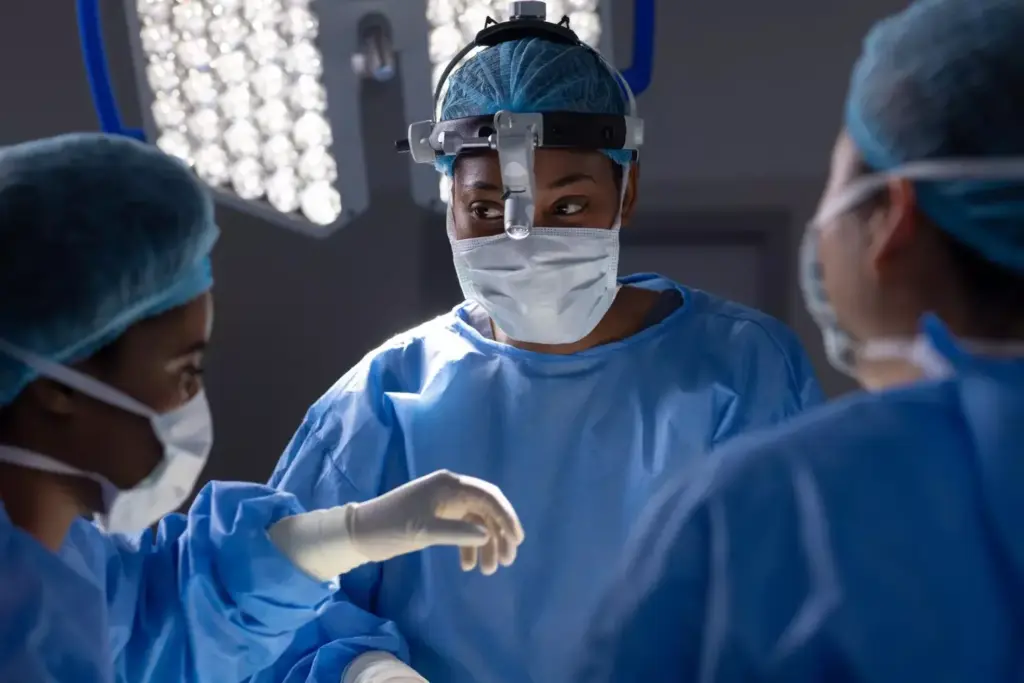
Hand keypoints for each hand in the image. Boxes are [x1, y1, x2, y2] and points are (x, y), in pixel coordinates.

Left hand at [352, 469, 524, 574]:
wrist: (362, 533)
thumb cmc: (391, 526)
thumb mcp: (424, 530)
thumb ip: (458, 532)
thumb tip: (488, 536)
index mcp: (449, 485)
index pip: (488, 497)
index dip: (506, 517)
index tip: (516, 540)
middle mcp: (451, 491)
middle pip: (486, 510)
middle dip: (499, 535)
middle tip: (505, 561)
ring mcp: (445, 505)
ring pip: (476, 524)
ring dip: (485, 545)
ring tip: (488, 570)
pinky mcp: (438, 519)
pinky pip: (463, 531)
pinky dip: (468, 547)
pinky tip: (468, 566)